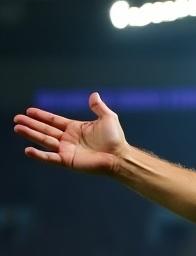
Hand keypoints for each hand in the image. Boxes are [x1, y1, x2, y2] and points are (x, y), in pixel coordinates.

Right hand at [13, 92, 127, 173]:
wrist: (119, 156)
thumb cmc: (116, 139)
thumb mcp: (108, 118)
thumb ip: (99, 107)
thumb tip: (94, 94)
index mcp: (75, 128)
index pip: (53, 121)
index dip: (41, 116)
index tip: (29, 111)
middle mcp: (68, 139)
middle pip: (45, 130)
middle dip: (31, 124)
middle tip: (16, 119)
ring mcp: (67, 150)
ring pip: (44, 141)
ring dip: (30, 134)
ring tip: (17, 128)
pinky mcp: (68, 161)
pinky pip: (50, 157)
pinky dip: (39, 155)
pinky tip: (28, 150)